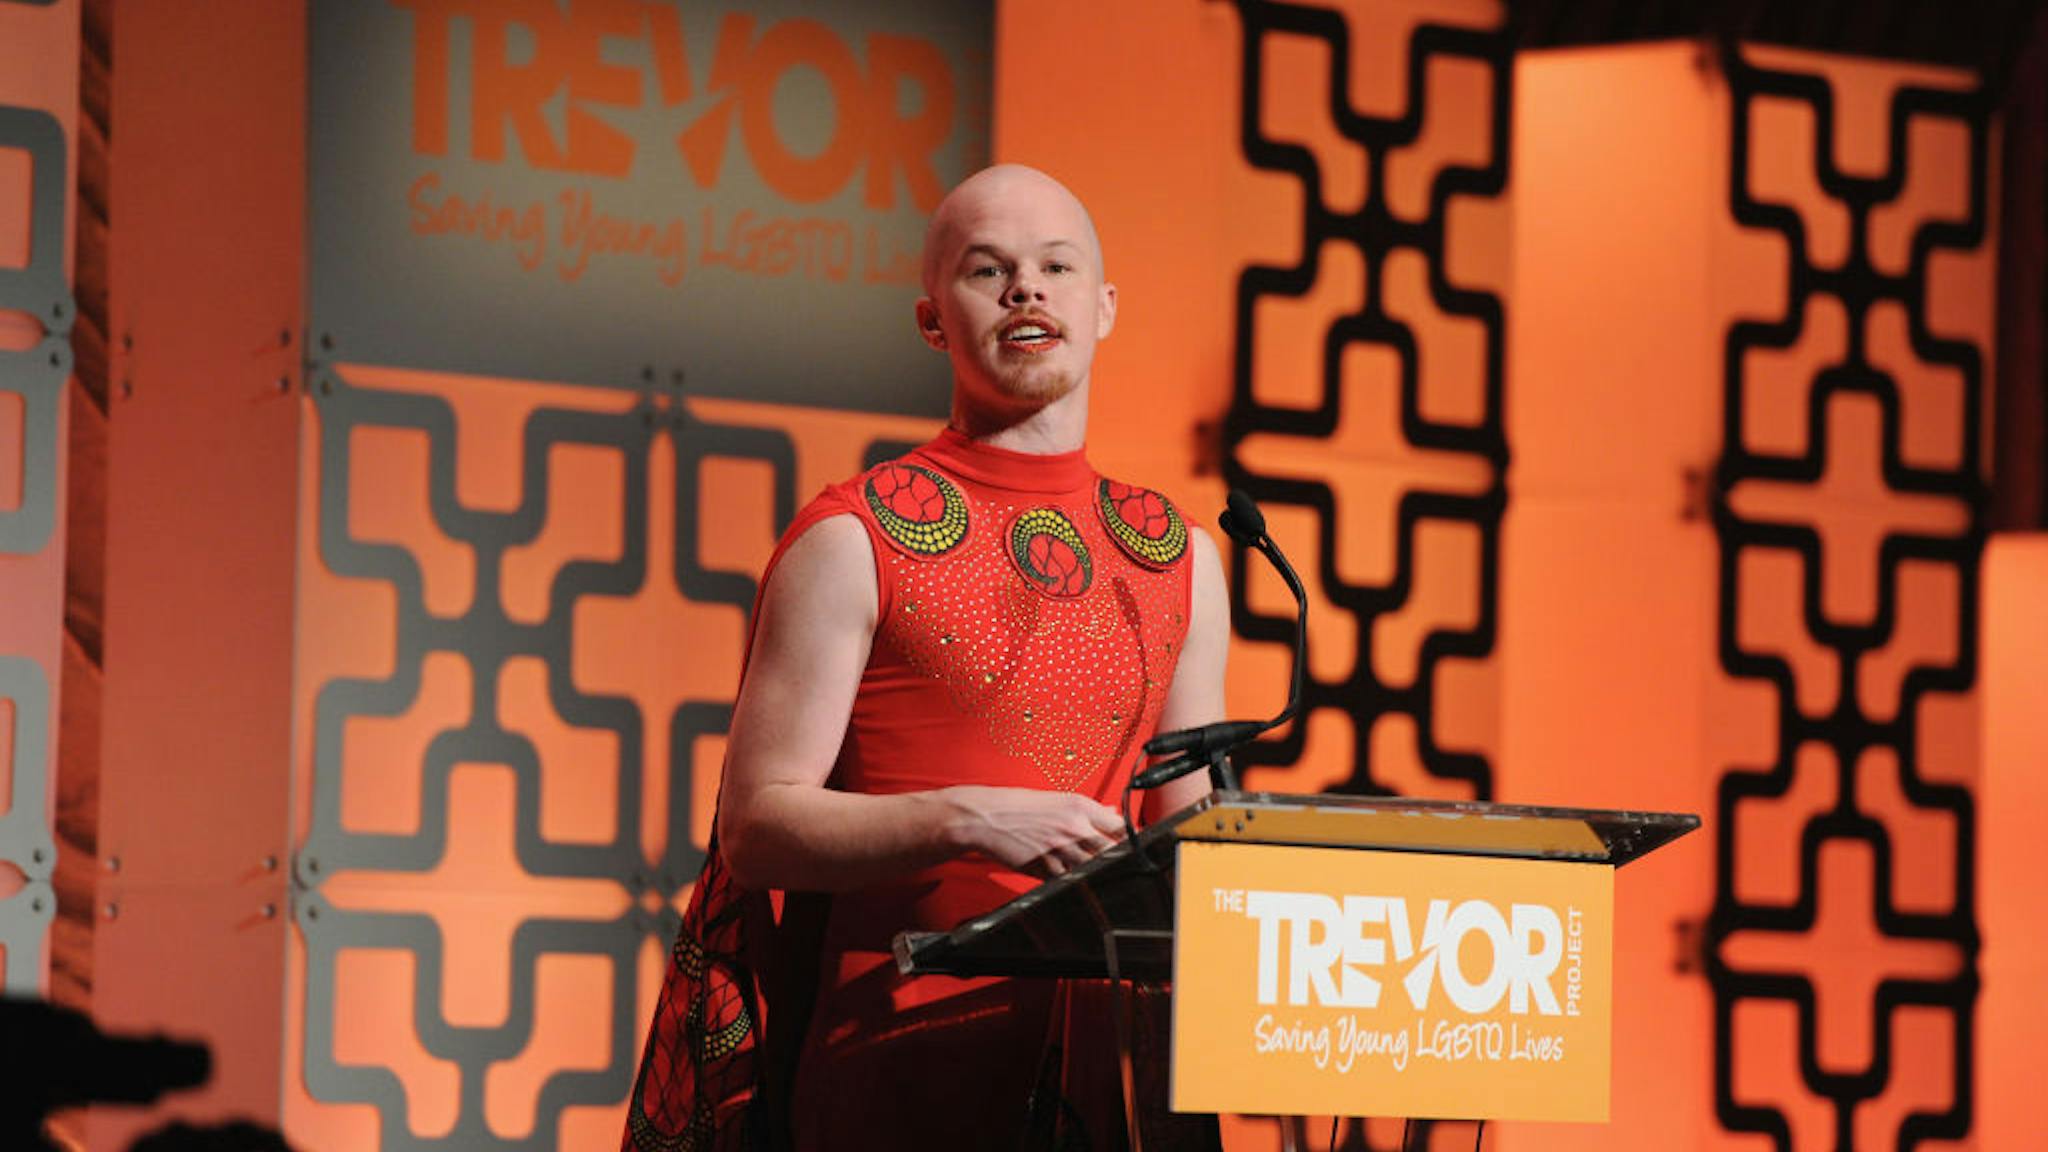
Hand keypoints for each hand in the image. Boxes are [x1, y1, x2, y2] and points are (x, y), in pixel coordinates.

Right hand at [940, 785, 1126, 878]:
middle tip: (1122, 864)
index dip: (1130, 838)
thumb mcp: (1056, 800)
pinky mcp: (1046, 868)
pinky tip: (1074, 878)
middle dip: (1118, 858)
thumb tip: (1111, 813)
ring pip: (1093, 867)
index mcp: (1079, 806)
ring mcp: (1061, 849)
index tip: (1135, 845)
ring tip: (1097, 872)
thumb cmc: (1017, 806)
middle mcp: (1074, 827)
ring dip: (1097, 871)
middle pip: (1111, 850)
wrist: (986, 816)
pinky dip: (1074, 880)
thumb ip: (1088, 810)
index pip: (1119, 825)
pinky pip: (1069, 879)